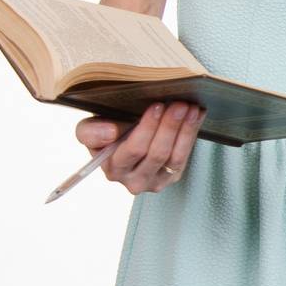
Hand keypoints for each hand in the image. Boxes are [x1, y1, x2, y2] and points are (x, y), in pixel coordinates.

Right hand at [74, 101, 206, 194]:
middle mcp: (133, 181)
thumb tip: (110, 132)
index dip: (147, 128)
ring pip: (174, 157)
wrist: (121, 141)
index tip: (157, 106)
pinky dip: (191, 134)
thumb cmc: (106, 133)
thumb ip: (91, 131)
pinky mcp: (171, 177)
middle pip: (157, 154)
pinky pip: (184, 157)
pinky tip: (195, 116)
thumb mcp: (90, 129)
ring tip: (190, 108)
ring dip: (185, 130)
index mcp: (113, 169)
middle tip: (179, 104)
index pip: (133, 150)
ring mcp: (155, 182)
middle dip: (169, 126)